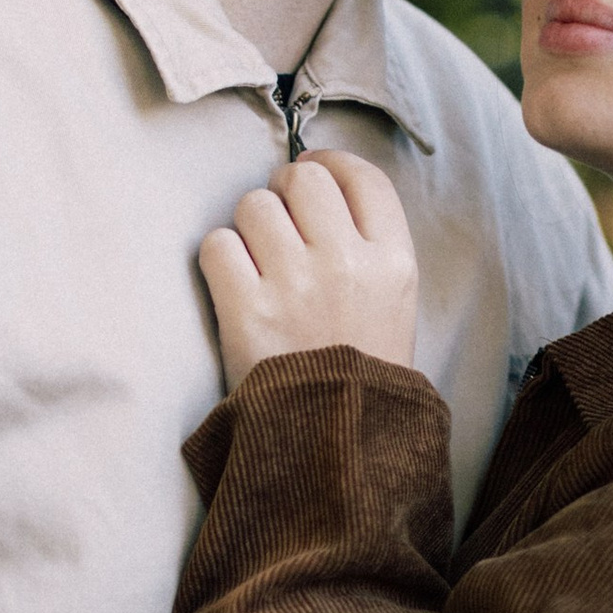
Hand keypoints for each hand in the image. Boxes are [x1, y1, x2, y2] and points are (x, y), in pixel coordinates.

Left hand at [197, 151, 420, 390]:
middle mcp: (347, 263)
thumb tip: (319, 186)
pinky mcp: (246, 310)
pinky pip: (217, 245)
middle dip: (282, 191)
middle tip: (277, 222)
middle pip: (303, 179)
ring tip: (257, 264)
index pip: (362, 176)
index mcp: (394, 262)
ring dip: (248, 228)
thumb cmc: (361, 377)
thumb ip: (370, 248)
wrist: (334, 449)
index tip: (311, 172)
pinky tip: (234, 286)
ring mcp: (295, 284)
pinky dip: (220, 260)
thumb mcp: (395, 308)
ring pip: (253, 205)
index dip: (328, 163)